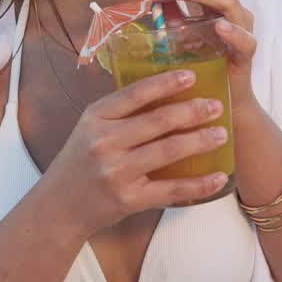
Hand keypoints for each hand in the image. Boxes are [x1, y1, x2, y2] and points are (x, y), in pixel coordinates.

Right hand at [45, 68, 229, 236]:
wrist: (60, 205)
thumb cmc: (81, 160)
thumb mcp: (90, 127)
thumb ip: (120, 111)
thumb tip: (166, 88)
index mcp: (95, 117)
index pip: (135, 94)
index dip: (165, 83)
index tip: (191, 75)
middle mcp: (104, 142)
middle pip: (157, 121)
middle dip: (192, 111)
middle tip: (216, 105)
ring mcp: (117, 172)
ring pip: (168, 151)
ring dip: (200, 141)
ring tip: (221, 133)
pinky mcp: (129, 199)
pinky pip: (172, 190)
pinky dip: (199, 184)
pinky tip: (219, 175)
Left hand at [145, 0, 259, 117]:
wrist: (222, 100)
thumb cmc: (205, 65)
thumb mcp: (184, 36)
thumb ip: (174, 16)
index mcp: (216, 7)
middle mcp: (232, 14)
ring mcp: (242, 31)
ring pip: (230, 3)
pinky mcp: (247, 54)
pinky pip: (245, 40)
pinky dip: (233, 32)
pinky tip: (218, 26)